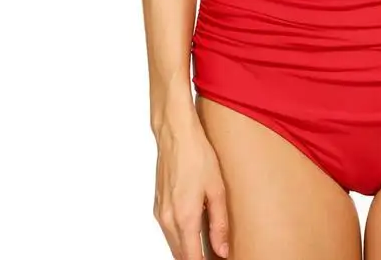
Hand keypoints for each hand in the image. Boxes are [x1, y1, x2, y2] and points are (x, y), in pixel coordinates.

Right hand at [154, 112, 229, 258]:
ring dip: (187, 249)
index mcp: (184, 218)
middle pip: (180, 254)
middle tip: (213, 256)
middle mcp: (168, 219)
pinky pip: (168, 230)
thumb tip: (222, 250)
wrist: (175, 134)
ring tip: (206, 246)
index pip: (191, 258)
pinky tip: (193, 229)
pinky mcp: (157, 203)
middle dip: (195, 258)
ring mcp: (160, 212)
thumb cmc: (197, 155)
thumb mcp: (217, 189)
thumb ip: (219, 223)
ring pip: (173, 243)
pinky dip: (179, 236)